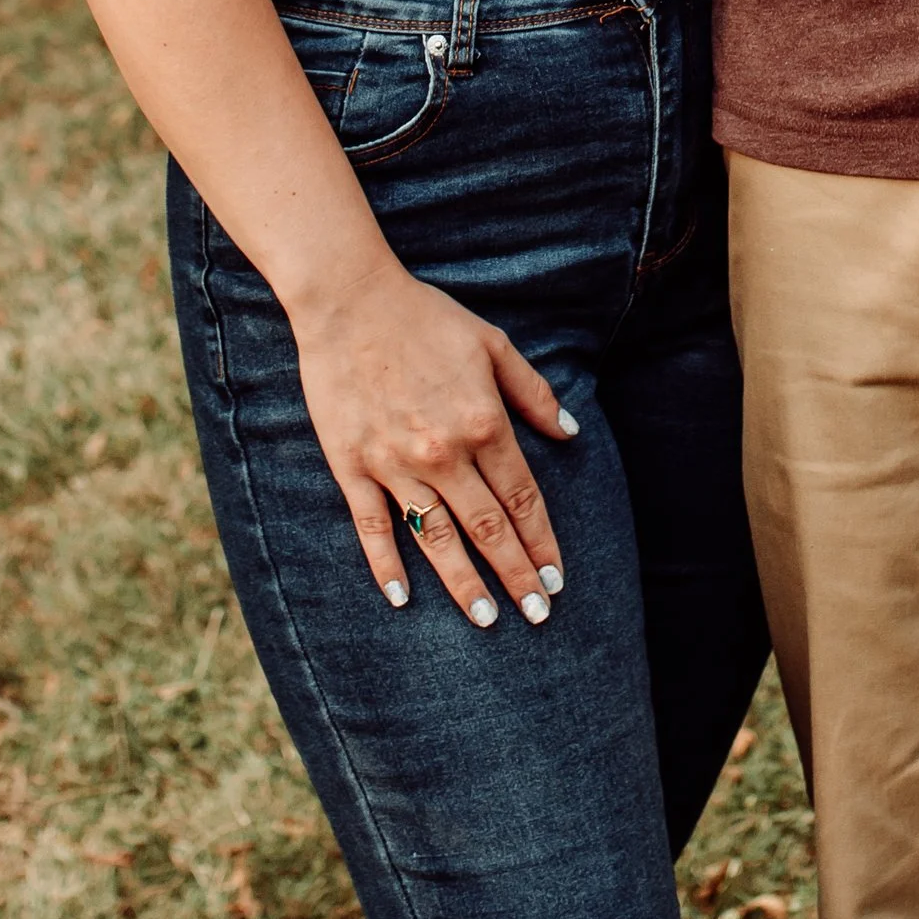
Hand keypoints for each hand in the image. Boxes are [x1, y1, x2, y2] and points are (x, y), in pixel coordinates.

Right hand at [288, 263, 576, 630]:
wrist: (349, 300)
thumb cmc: (425, 317)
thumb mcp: (492, 344)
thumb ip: (532, 392)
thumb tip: (569, 432)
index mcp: (483, 422)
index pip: (522, 498)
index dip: (542, 542)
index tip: (556, 578)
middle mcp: (443, 452)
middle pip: (488, 529)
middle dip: (515, 576)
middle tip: (538, 615)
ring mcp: (395, 463)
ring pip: (437, 539)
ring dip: (464, 584)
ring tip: (487, 619)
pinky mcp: (352, 466)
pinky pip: (373, 527)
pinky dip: (386, 567)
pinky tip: (402, 599)